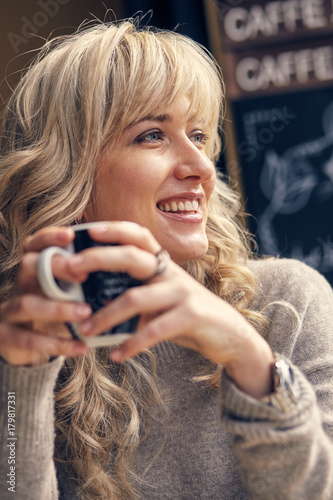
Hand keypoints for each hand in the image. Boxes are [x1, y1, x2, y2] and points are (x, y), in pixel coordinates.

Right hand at [0, 227, 89, 365]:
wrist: (22, 345)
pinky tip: (81, 347)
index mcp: (33, 268)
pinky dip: (57, 344)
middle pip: (28, 265)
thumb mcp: (63, 289)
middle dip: (56, 268)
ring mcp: (9, 310)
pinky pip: (29, 340)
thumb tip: (119, 267)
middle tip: (84, 276)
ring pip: (27, 304)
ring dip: (58, 308)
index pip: (35, 244)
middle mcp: (19, 284)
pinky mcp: (6, 337)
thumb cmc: (53, 308)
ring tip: (86, 313)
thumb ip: (79, 278)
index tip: (70, 235)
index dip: (49, 237)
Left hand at [68, 222, 273, 398]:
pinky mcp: (192, 316)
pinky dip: (132, 344)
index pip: (139, 235)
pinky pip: (155, 330)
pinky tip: (117, 355)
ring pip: (136, 297)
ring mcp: (183, 292)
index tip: (86, 230)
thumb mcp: (163, 300)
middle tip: (71, 269)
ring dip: (106, 315)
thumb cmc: (188, 316)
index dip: (114, 229)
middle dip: (99, 259)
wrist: (230, 335)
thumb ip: (137, 295)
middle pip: (132, 256)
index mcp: (163, 265)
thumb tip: (95, 304)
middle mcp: (172, 273)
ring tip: (86, 330)